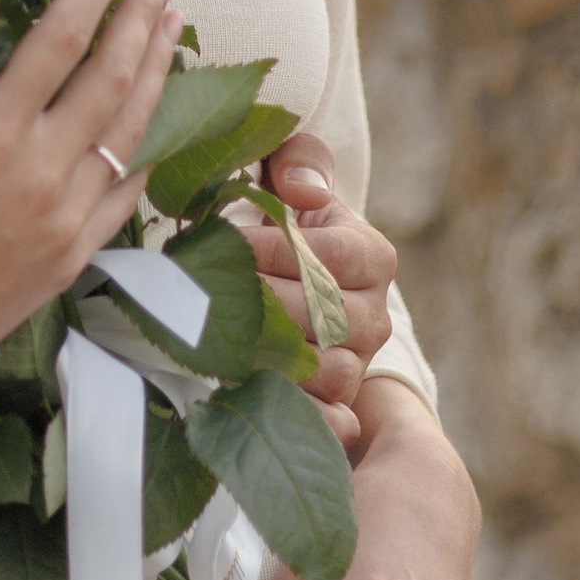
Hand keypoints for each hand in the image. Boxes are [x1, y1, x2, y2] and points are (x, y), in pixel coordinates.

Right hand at [0, 0, 184, 459]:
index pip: (62, 37)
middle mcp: (44, 175)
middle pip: (112, 76)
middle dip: (143, 15)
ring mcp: (67, 220)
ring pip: (132, 130)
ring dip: (158, 69)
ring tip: (174, 21)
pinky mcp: (74, 257)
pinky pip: (129, 192)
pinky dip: (151, 145)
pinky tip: (159, 119)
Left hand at [240, 127, 393, 436]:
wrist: (286, 283)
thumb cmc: (282, 220)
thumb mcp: (291, 177)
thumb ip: (300, 163)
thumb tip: (300, 189)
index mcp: (372, 256)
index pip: (335, 256)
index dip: (280, 249)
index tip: (229, 241)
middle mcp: (374, 315)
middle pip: (326, 315)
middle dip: (261, 300)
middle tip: (204, 289)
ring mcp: (356, 363)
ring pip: (323, 368)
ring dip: (265, 352)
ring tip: (211, 332)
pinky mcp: (333, 403)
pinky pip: (322, 416)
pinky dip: (284, 406)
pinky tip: (238, 388)